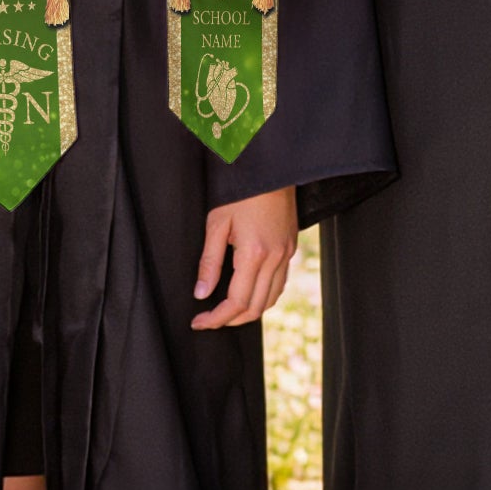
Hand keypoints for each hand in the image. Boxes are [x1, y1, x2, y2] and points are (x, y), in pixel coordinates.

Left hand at [191, 185, 297, 329]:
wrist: (271, 168)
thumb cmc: (241, 191)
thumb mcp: (217, 223)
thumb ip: (209, 262)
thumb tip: (201, 293)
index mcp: (254, 254)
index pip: (236, 302)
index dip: (216, 319)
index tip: (199, 321)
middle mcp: (275, 257)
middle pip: (255, 307)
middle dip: (231, 320)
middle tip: (210, 319)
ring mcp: (286, 253)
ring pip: (271, 298)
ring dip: (249, 311)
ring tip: (227, 311)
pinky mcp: (291, 246)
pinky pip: (280, 283)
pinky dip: (264, 296)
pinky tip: (249, 292)